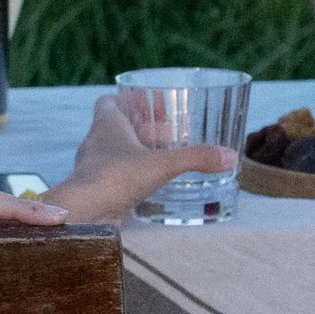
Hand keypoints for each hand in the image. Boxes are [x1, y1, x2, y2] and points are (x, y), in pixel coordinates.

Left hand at [45, 86, 233, 226]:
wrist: (84, 213)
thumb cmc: (116, 177)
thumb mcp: (163, 164)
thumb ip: (196, 158)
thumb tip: (230, 156)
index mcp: (106, 125)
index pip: (108, 102)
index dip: (126, 100)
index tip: (147, 105)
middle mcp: (96, 142)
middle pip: (114, 128)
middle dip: (138, 129)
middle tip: (165, 135)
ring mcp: (93, 167)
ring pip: (113, 153)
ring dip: (133, 154)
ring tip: (159, 159)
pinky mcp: (96, 190)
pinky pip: (112, 177)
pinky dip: (128, 177)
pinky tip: (147, 185)